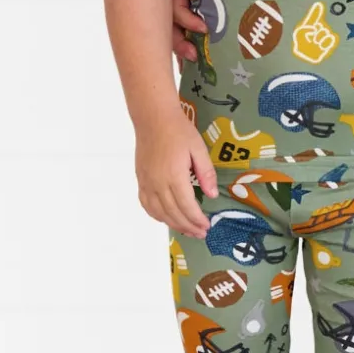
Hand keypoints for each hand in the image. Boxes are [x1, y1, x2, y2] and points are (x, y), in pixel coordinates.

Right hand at [136, 108, 216, 237]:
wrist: (153, 119)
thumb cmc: (179, 131)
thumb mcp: (199, 149)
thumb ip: (206, 173)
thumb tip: (212, 195)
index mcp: (174, 176)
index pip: (187, 206)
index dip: (197, 220)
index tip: (207, 226)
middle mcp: (158, 184)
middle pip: (173, 213)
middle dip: (188, 226)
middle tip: (201, 233)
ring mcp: (146, 183)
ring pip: (158, 213)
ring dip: (173, 224)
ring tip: (187, 230)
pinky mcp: (140, 180)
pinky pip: (146, 205)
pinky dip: (156, 216)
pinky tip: (166, 219)